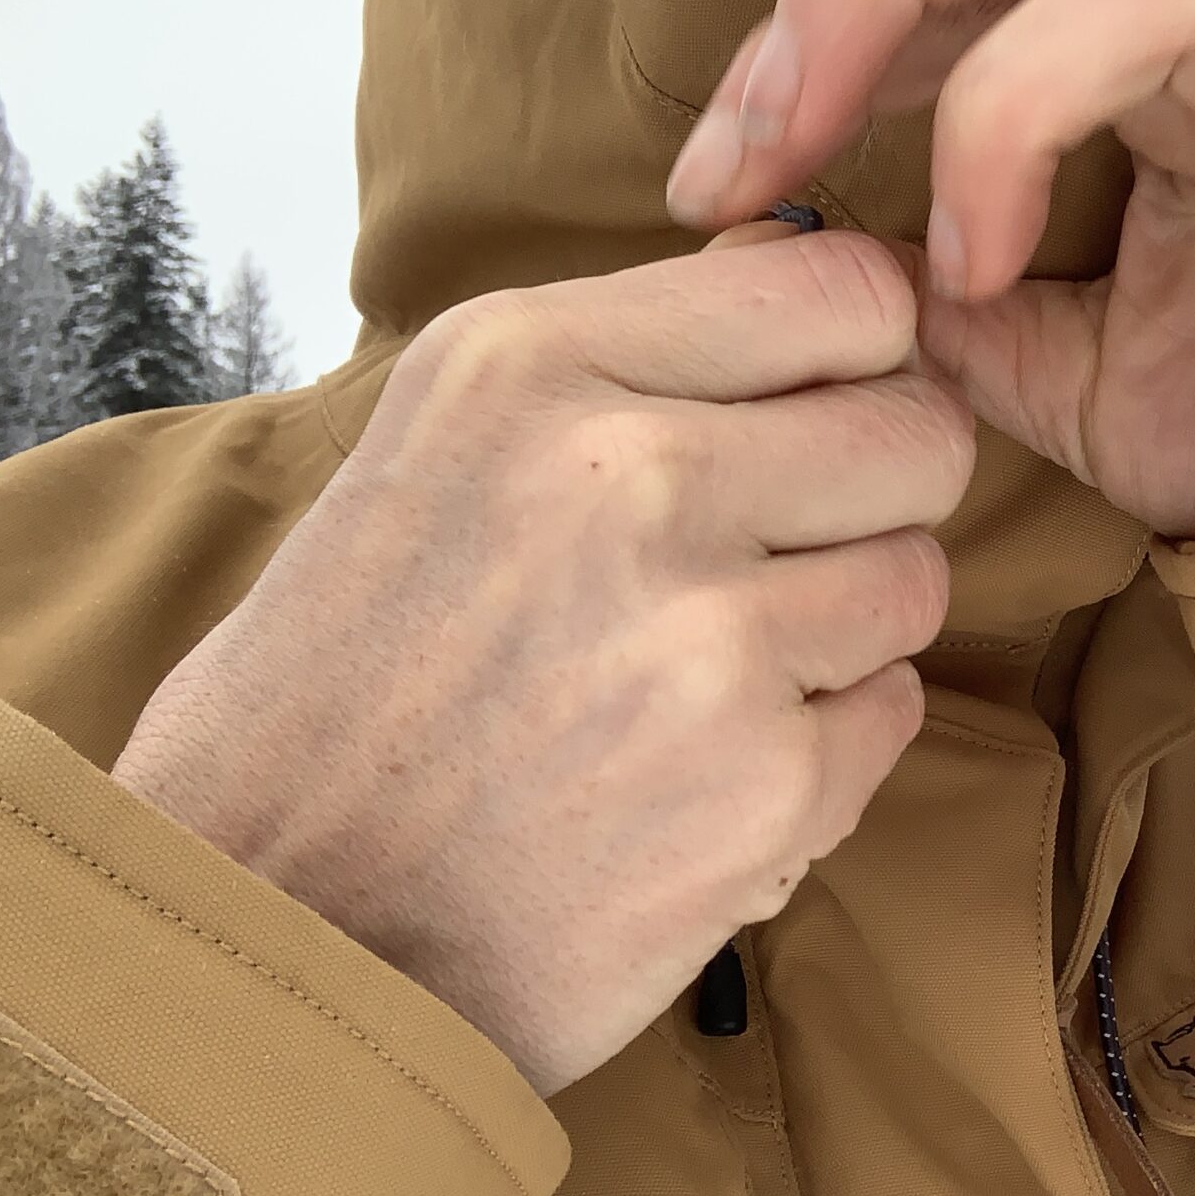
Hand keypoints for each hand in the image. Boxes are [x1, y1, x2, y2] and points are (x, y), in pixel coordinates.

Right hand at [113, 233, 973, 1094]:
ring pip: (918, 578)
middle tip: (783, 555)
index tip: (822, 408)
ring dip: (847, 629)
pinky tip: (703, 770)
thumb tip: (797, 261)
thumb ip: (626, 358)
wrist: (275, 934)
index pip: (846, 287)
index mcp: (531, 365)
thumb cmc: (341, 693)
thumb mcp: (436, 453)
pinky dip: (826, 747)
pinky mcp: (767, 788)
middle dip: (877, 495)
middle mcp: (632, 479)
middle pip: (920, 432)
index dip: (864, 356)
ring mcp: (710, 641)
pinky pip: (894, 713)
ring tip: (711, 675)